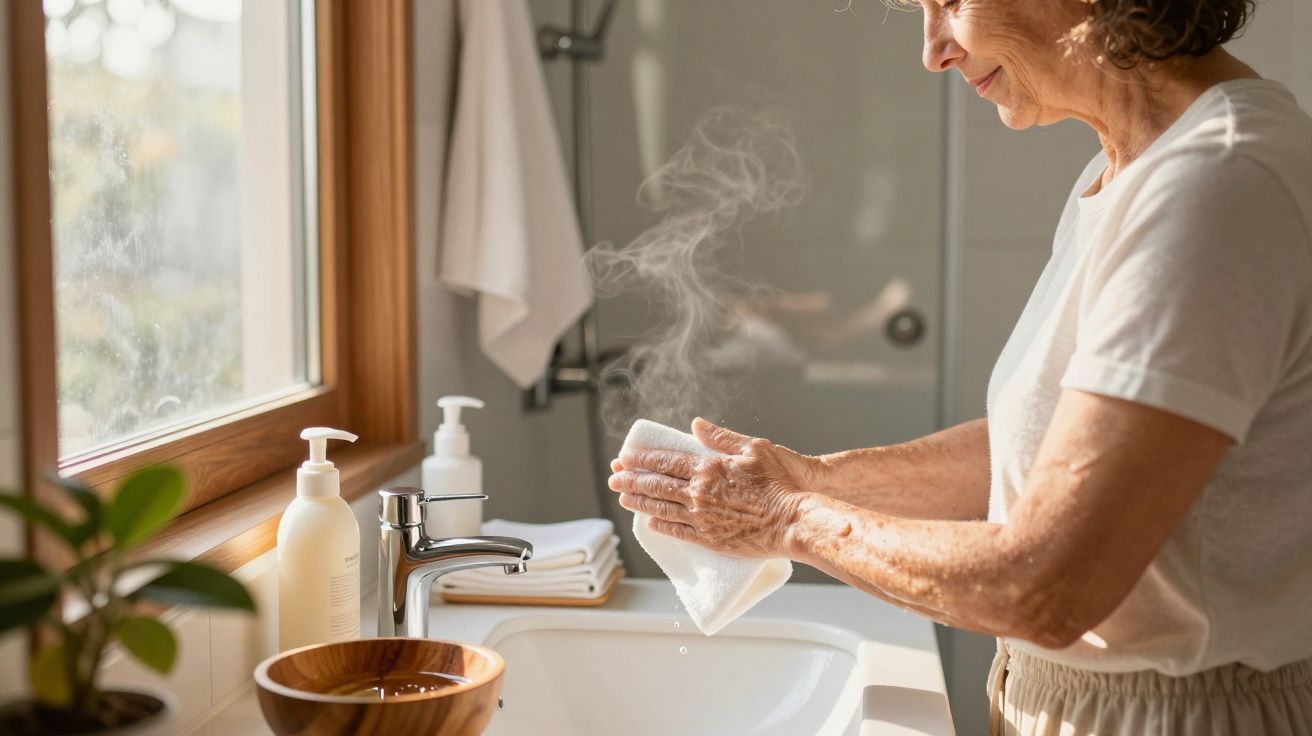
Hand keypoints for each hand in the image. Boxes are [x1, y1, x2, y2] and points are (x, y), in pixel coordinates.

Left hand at [608, 418, 821, 557]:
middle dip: (631, 481)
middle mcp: (699, 493)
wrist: (793, 520)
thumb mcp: (754, 448)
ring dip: (639, 503)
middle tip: (614, 479)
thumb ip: (721, 437)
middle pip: (656, 485)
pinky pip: (679, 532)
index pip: (665, 461)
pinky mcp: (710, 539)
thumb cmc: (780, 482)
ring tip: (624, 499)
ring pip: (662, 509)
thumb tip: (695, 424)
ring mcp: (702, 518)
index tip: (624, 459)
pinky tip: (651, 524)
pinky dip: (662, 527)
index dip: (642, 459)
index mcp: (708, 468)